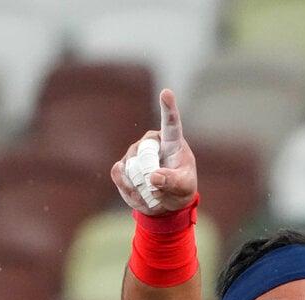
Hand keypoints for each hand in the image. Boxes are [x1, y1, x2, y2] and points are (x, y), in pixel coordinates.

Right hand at [110, 89, 196, 215]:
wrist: (164, 202)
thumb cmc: (180, 189)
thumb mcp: (184, 188)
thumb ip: (173, 182)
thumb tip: (153, 176)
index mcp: (172, 141)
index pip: (171, 122)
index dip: (168, 107)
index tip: (167, 92)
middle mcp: (151, 142)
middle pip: (145, 155)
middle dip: (151, 176)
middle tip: (160, 188)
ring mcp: (134, 153)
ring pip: (132, 169)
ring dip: (142, 187)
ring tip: (154, 193)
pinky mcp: (122, 165)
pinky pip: (120, 177)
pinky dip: (130, 191)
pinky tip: (140, 193)